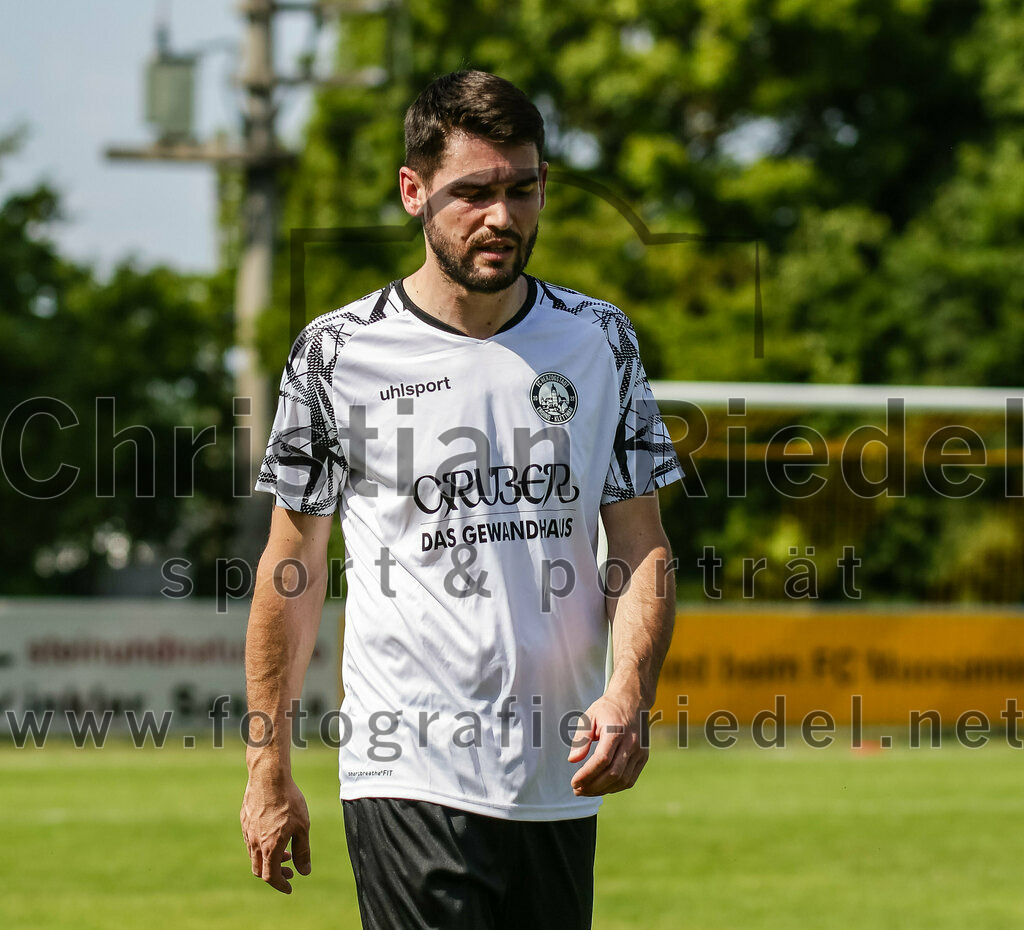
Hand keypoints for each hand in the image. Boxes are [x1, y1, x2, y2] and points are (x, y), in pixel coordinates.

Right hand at [240, 771, 311, 893]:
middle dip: (275, 874)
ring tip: (285, 852)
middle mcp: (254, 843)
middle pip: (259, 869)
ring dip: (269, 859)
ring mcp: (247, 831)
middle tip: (289, 870)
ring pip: (254, 855)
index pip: (271, 877)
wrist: (268, 777)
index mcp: (269, 847)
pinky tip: (273, 835)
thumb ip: (302, 851)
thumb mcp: (302, 827)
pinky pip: (250, 840)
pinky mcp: (244, 820)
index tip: (290, 887)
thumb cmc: (289, 801)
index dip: (281, 885)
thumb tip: (305, 872)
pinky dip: (262, 846)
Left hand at [568, 692, 648, 795]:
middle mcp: (631, 742)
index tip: (574, 782)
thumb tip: (572, 760)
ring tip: (586, 790)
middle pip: (613, 774)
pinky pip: (630, 780)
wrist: (632, 701)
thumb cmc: (607, 709)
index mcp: (616, 730)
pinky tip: (601, 787)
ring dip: (603, 790)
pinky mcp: (643, 757)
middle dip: (593, 786)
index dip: (587, 774)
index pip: (602, 760)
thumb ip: (581, 738)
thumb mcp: (589, 716)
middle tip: (577, 790)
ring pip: (622, 780)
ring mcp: (640, 751)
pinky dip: (614, 787)